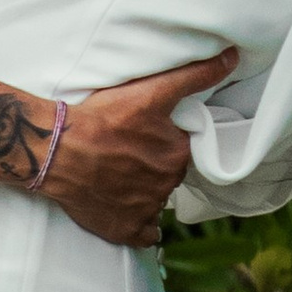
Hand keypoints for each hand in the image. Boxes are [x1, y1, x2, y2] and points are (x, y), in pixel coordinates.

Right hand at [42, 51, 235, 248]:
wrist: (60, 151)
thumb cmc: (104, 118)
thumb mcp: (152, 90)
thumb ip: (195, 75)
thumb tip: (232, 58)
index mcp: (177, 154)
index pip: (181, 147)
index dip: (165, 138)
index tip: (146, 132)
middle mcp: (167, 186)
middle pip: (168, 173)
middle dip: (154, 163)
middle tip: (129, 149)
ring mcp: (146, 211)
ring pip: (156, 200)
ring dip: (145, 189)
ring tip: (119, 172)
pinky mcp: (125, 230)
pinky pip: (145, 233)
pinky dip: (140, 222)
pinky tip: (127, 206)